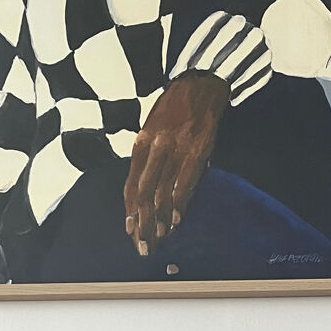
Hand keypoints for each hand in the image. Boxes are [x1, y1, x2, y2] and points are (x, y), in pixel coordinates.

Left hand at [124, 72, 228, 256]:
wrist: (201, 83)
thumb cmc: (175, 109)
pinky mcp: (197, 151)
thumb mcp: (152, 130)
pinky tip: (174, 222)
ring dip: (159, 222)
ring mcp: (176, 150)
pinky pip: (184, 184)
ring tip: (158, 241)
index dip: (129, 212)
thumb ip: (147, 159)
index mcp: (141, 142)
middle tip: (142, 247)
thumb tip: (144, 193)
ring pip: (163, 194)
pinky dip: (178, 205)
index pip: (131, 185)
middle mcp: (155, 148)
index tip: (129, 232)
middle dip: (142, 224)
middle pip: (144, 194)